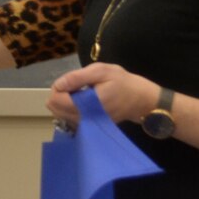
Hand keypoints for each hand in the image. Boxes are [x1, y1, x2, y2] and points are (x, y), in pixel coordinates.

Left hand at [46, 62, 160, 129]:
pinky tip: (80, 100)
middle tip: (71, 85)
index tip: (68, 81)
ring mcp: (89, 125)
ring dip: (63, 103)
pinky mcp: (91, 127)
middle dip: (58, 96)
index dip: (57, 89)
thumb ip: (77, 78)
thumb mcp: (101, 71)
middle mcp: (86, 118)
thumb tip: (58, 85)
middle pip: (57, 110)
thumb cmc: (122, 82)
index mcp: (88, 103)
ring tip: (77, 91)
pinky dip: (70, 109)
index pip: (58, 102)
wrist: (141, 99)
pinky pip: (72, 119)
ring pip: (62, 116)